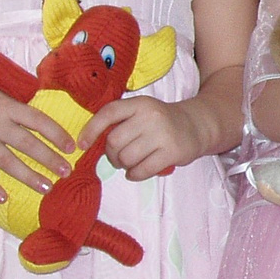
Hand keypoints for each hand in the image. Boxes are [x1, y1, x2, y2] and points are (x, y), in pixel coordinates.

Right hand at [0, 64, 73, 202]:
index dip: (57, 134)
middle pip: (28, 144)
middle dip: (49, 159)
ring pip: (8, 162)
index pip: (38, 121)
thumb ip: (14, 107)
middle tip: (67, 172)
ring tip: (46, 187)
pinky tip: (3, 199)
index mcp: (7, 106)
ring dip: (28, 176)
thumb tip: (40, 121)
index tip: (71, 147)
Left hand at [78, 95, 208, 181]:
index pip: (109, 113)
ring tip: (131, 164)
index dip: (91, 130)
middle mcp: (151, 116)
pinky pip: (142, 170)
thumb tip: (91, 143)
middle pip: (114, 141)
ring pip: (127, 158)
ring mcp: (163, 134)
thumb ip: (122, 121)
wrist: (197, 125)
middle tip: (119, 158)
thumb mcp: (143, 112)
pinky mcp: (172, 152)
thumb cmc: (162, 122)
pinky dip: (134, 175)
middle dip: (111, 155)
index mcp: (140, 103)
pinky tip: (137, 172)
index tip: (82, 144)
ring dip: (124, 166)